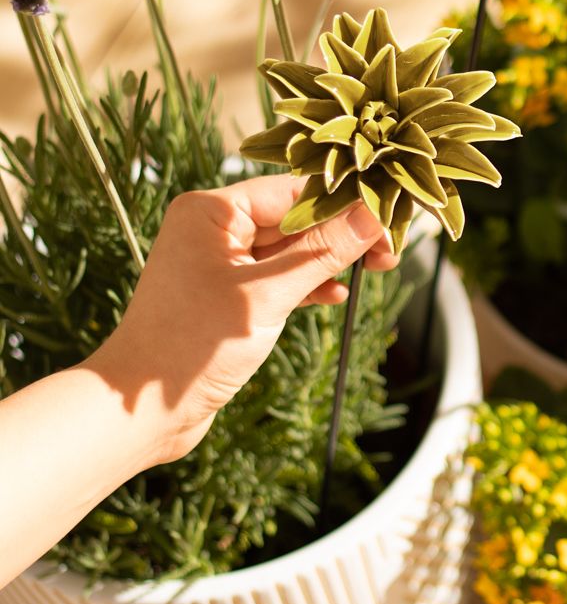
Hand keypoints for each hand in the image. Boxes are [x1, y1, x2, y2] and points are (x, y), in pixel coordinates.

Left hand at [84, 175, 397, 465]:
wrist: (140, 411)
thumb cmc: (191, 345)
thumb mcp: (267, 295)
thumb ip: (322, 253)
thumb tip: (372, 218)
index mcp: (212, 211)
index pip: (293, 192)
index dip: (343, 204)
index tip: (387, 217)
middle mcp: (215, 228)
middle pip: (295, 218)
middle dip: (342, 233)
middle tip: (389, 248)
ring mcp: (222, 262)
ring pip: (291, 248)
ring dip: (330, 260)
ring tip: (377, 267)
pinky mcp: (229, 294)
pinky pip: (279, 276)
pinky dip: (309, 284)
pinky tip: (336, 295)